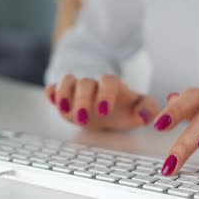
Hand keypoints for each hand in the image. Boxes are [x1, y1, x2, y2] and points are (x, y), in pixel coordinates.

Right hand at [45, 75, 159, 130]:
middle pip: (84, 82)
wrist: (106, 108)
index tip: (104, 110)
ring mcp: (75, 89)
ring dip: (64, 94)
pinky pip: (52, 88)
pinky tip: (51, 99)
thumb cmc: (123, 108)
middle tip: (82, 118)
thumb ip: (148, 109)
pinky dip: (50, 92)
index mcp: (112, 85)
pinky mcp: (63, 96)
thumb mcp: (138, 109)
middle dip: (82, 99)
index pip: (108, 81)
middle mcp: (92, 84)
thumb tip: (144, 115)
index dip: (105, 93)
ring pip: (66, 81)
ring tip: (64, 109)